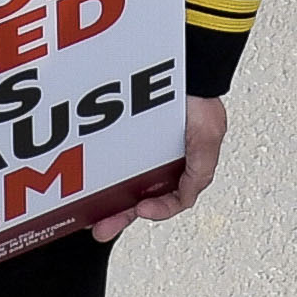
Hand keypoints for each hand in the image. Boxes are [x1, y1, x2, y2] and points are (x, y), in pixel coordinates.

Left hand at [99, 96, 225, 232]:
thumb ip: (200, 174)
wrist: (182, 68)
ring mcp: (140, 150)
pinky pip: (109, 160)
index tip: (143, 209)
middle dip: (120, 216)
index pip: (167, 200)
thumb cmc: (199, 98)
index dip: (157, 210)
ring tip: (90, 215)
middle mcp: (160, 161)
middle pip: (138, 197)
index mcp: (181, 167)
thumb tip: (183, 200)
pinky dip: (100, 174)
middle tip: (103, 227)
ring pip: (121, 184)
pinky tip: (88, 182)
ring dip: (107, 201)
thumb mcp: (208, 141)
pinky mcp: (124, 136)